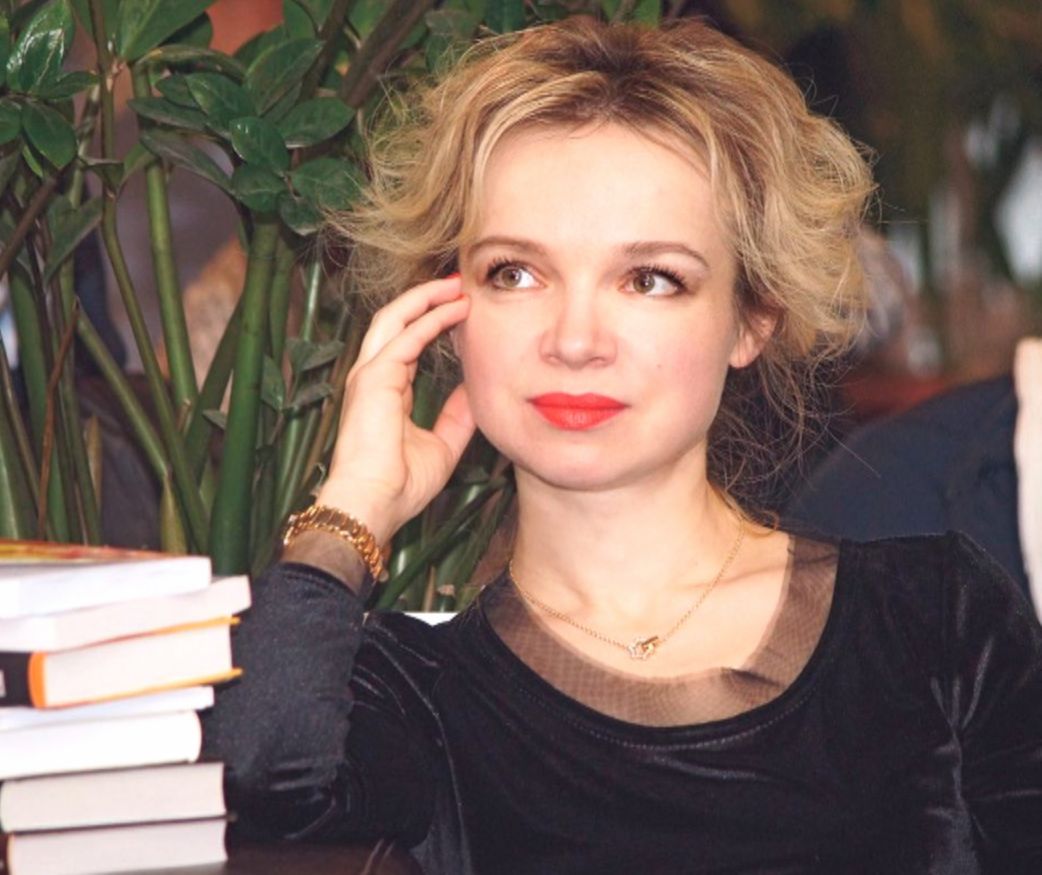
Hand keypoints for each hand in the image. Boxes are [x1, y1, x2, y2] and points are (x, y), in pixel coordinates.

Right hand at [315, 276, 475, 543]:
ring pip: (396, 318)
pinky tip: (455, 309)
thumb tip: (476, 391)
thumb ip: (457, 416)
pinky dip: (431, 318)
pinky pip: (406, 337)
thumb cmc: (401, 484)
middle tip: (457, 284)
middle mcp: (371, 377)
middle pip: (395, 321)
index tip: (459, 309)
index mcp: (383, 392)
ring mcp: (369, 375)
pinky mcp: (374, 377)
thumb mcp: (442, 445)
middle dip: (425, 298)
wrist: (375, 504)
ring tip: (456, 286)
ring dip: (427, 298)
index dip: (430, 322)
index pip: (405, 343)